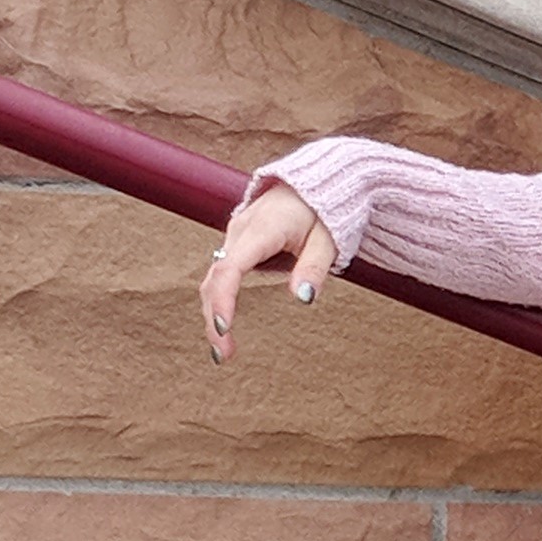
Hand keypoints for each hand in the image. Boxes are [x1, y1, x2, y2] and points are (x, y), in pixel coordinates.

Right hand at [199, 182, 335, 362]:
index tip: (225, 327)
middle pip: (215, 278)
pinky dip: (219, 301)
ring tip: (223, 352)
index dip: (223, 299)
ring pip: (214, 278)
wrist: (313, 185)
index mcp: (261, 229)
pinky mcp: (238, 245)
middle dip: (213, 317)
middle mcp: (240, 232)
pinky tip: (225, 327)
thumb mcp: (328, 239)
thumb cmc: (323, 211)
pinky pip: (222, 275)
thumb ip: (313, 267)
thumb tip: (303, 298)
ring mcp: (235, 237)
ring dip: (213, 313)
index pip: (231, 267)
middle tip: (223, 355)